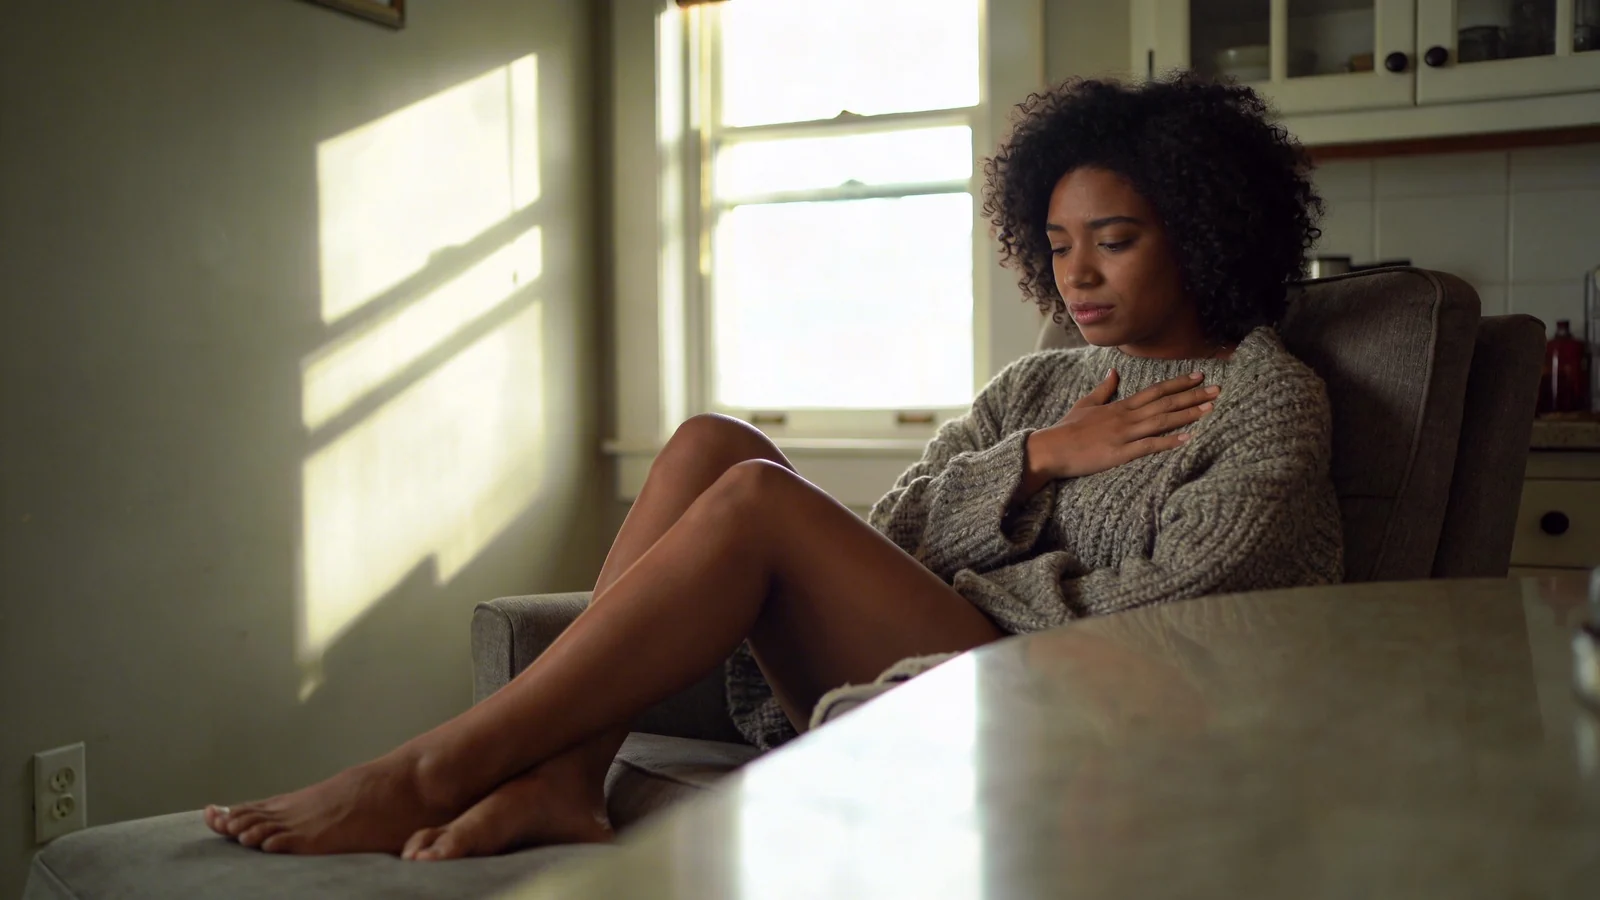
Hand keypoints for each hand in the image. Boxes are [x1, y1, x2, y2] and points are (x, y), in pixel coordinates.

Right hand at [1026, 370, 1218, 479]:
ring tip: (1210, 409)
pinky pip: (1149, 446)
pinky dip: (1169, 441)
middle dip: (1192, 396)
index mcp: (1119, 406)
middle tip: (1217, 389)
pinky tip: (1187, 438)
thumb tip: (1114, 372)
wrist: (1051, 449)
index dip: (1178, 383)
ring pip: (1161, 421)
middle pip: (1165, 403)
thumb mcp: (1085, 405)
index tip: (1199, 376)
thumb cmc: (1067, 429)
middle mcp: (1126, 417)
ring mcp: (1123, 435)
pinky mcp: (1119, 453)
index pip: (1155, 391)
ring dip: (1187, 414)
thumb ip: (1103, 389)